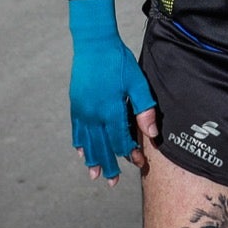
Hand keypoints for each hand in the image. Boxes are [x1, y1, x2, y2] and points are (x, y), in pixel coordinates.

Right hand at [67, 0, 158, 183]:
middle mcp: (93, 114)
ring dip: (92, 159)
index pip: (120, 140)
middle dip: (109, 164)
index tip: (139, 162)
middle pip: (102, 146)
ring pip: (87, 141)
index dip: (130, 153)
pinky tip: (82, 154)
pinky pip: (76, 130)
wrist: (93, 44)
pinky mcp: (75, 105)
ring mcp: (82, 111)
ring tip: (95, 175)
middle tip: (113, 182)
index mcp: (110, 110)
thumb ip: (144, 109)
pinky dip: (80, 143)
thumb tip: (152, 133)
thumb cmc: (119, 61)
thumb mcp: (137, 82)